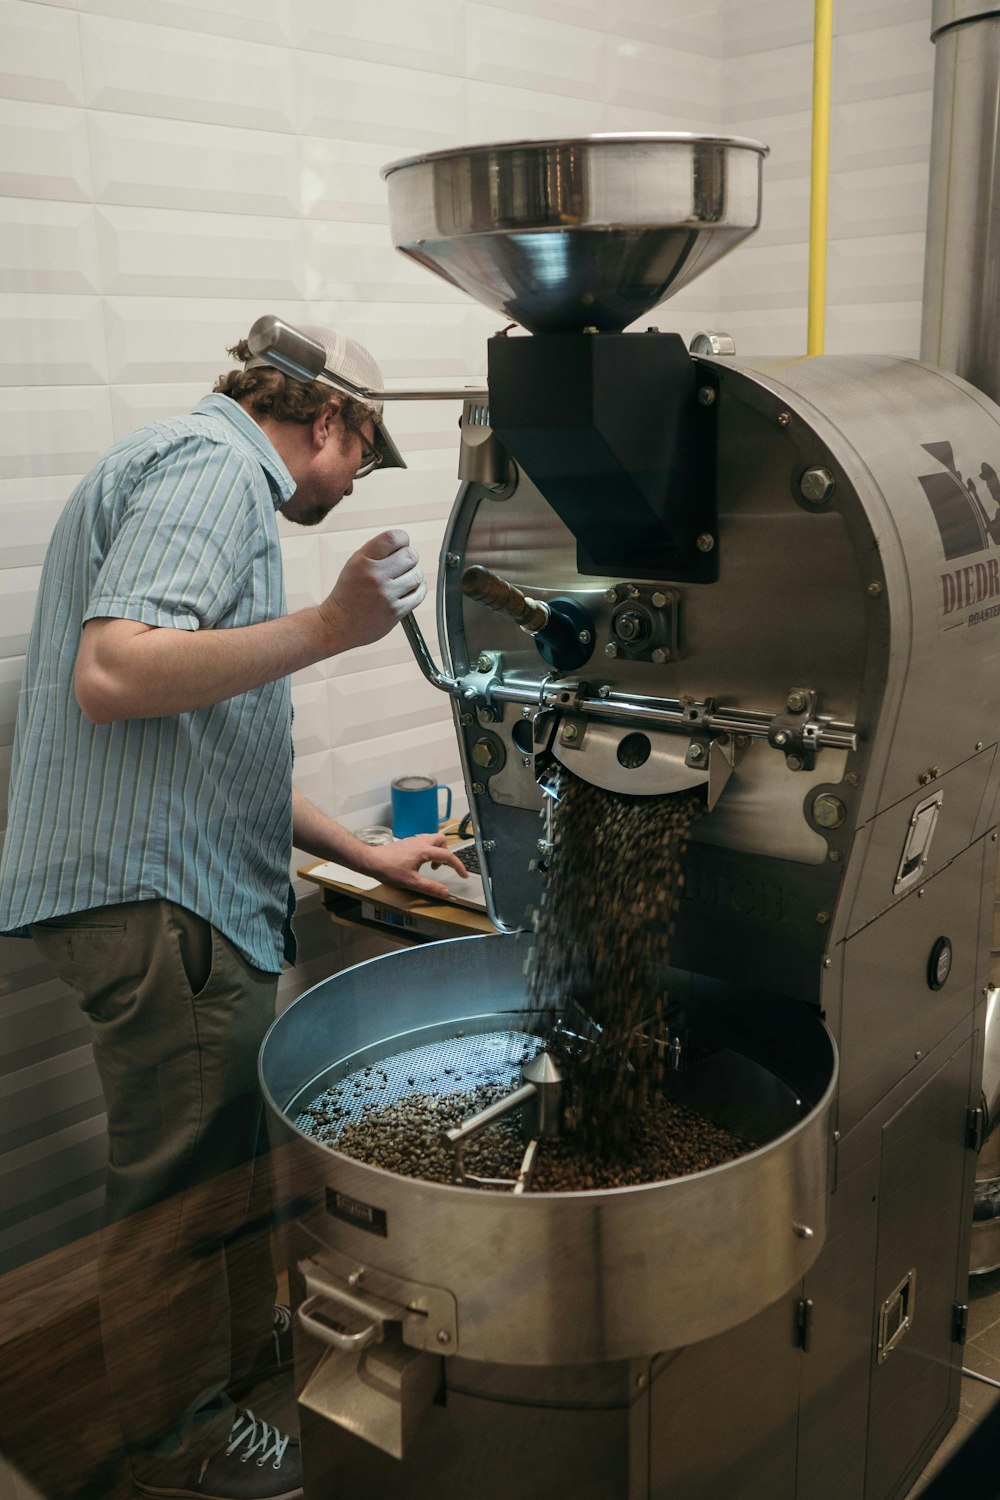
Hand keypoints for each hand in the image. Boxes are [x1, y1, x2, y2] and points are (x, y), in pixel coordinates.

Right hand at [317, 530, 425, 651]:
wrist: (339, 624)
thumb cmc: (348, 593)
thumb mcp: (354, 564)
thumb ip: (377, 552)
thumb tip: (404, 544)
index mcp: (362, 561)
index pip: (393, 538)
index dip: (402, 539)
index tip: (401, 545)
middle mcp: (374, 576)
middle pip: (410, 556)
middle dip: (409, 558)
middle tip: (402, 564)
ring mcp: (386, 595)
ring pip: (417, 575)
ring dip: (413, 575)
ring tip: (403, 579)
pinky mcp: (395, 611)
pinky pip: (419, 594)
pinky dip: (417, 589)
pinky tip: (408, 590)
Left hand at [363, 833, 468, 899]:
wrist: (371, 860)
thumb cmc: (388, 869)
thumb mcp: (411, 882)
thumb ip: (430, 887)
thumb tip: (445, 892)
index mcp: (424, 851)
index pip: (447, 856)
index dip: (458, 866)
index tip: (463, 874)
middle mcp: (420, 842)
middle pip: (441, 840)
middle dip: (446, 852)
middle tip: (440, 866)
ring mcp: (412, 840)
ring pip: (432, 839)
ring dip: (436, 850)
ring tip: (430, 865)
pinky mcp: (406, 842)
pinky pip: (423, 841)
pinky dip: (427, 850)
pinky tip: (419, 862)